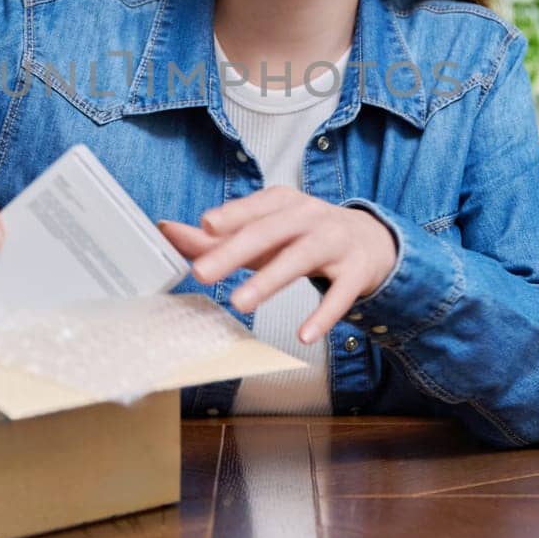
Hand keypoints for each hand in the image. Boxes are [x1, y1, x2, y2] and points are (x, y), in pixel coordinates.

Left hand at [157, 186, 397, 344]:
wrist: (372, 240)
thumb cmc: (304, 235)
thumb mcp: (263, 232)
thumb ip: (217, 236)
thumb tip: (166, 231)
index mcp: (284, 203)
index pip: (254, 209)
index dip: (231, 215)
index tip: (205, 225)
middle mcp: (310, 217)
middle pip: (270, 232)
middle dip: (235, 251)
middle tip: (203, 272)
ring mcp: (335, 242)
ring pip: (300, 258)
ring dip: (269, 280)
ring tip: (240, 302)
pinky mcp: (356, 271)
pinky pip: (340, 294)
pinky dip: (323, 315)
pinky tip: (304, 334)